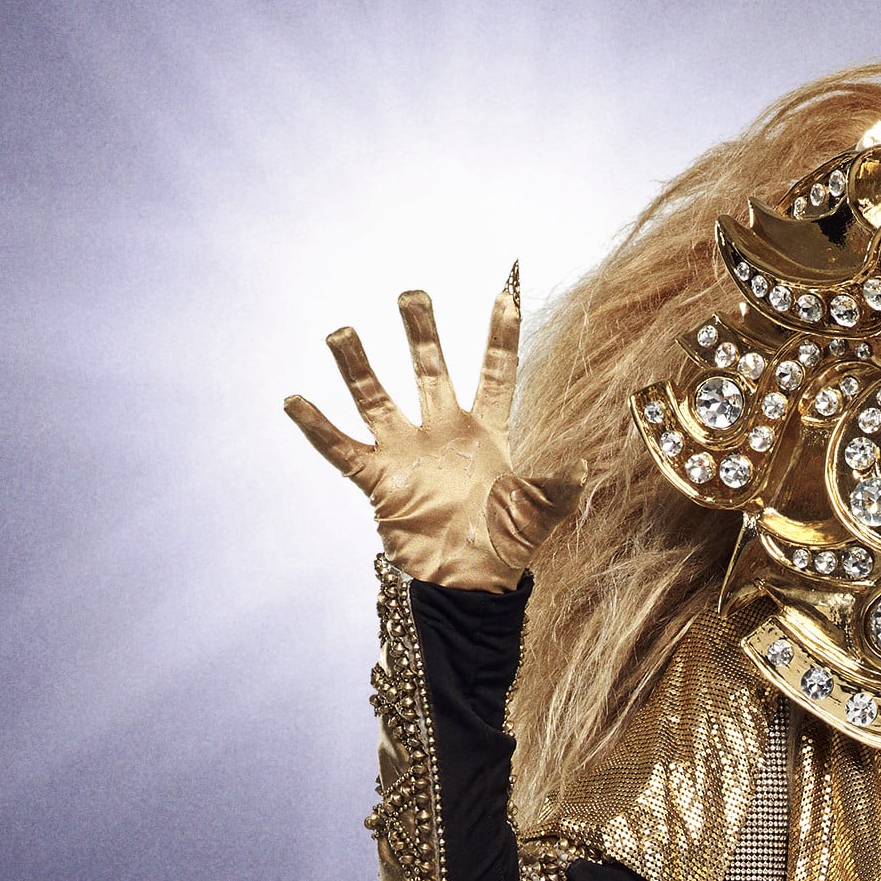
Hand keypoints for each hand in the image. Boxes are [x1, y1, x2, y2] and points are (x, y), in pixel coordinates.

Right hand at [284, 270, 571, 587]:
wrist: (471, 586)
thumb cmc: (508, 546)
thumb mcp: (541, 511)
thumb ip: (558, 484)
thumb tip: (586, 463)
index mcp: (487, 433)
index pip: (495, 373)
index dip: (500, 336)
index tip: (503, 294)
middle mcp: (443, 433)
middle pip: (430, 371)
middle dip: (421, 332)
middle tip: (411, 293)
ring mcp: (408, 454)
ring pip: (377, 399)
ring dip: (358, 367)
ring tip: (341, 332)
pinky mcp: (380, 482)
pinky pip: (342, 450)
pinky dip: (318, 428)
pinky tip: (295, 400)